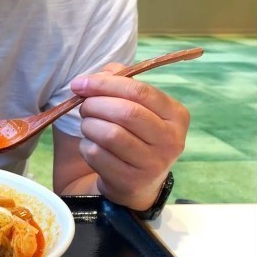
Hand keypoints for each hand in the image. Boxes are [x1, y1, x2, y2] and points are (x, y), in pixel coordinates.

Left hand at [70, 63, 189, 210]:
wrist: (136, 182)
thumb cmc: (135, 135)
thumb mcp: (137, 107)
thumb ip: (121, 82)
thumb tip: (101, 74)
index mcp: (176, 115)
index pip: (140, 91)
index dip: (105, 84)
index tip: (80, 83)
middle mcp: (171, 141)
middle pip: (126, 112)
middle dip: (95, 104)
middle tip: (83, 106)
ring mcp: (152, 164)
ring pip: (110, 134)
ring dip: (89, 125)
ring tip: (87, 125)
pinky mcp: (130, 181)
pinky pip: (97, 155)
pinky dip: (86, 146)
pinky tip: (90, 145)